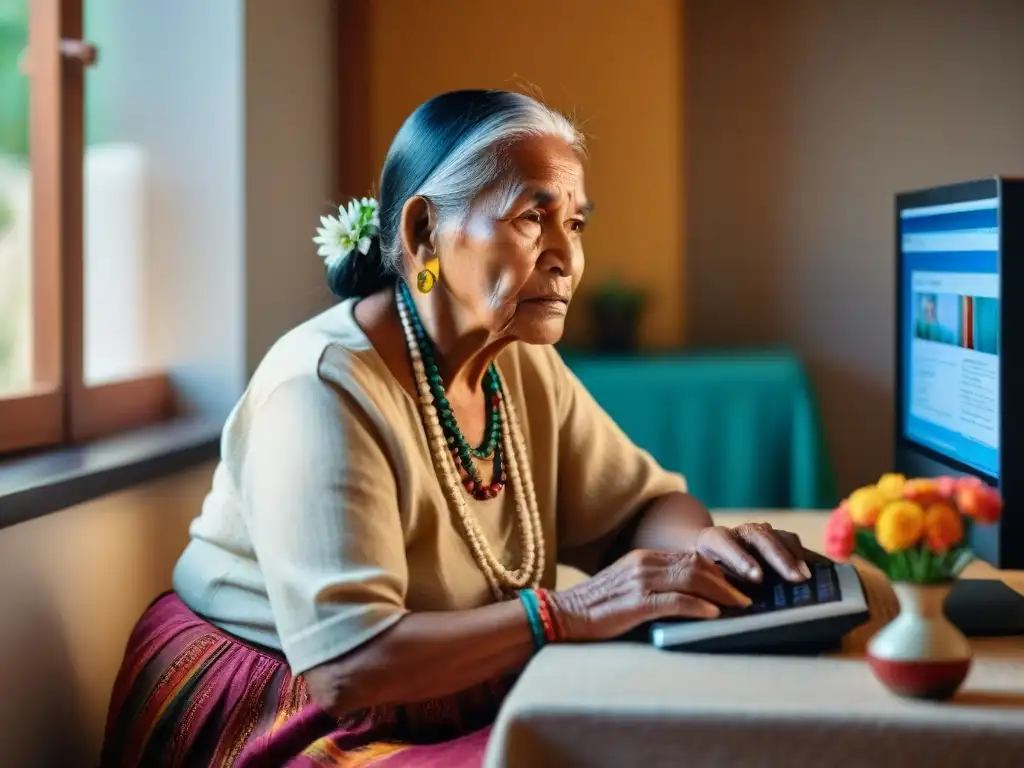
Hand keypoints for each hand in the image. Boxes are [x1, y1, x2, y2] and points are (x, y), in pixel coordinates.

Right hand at [547, 549, 752, 641]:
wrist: (562, 615)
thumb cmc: (596, 608)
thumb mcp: (628, 588)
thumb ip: (655, 586)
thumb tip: (690, 596)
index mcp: (644, 558)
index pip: (690, 558)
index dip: (718, 570)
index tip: (739, 584)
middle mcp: (644, 564)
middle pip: (696, 565)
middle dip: (727, 580)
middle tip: (748, 596)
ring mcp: (640, 582)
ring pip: (691, 578)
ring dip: (721, 592)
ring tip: (740, 605)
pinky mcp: (636, 603)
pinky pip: (674, 601)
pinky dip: (698, 605)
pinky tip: (713, 614)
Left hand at [695, 522, 814, 582]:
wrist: (705, 551)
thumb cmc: (703, 570)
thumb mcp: (700, 578)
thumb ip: (713, 586)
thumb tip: (731, 605)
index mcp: (712, 540)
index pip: (723, 542)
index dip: (740, 558)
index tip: (757, 577)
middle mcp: (737, 532)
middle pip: (758, 536)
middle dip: (777, 557)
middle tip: (794, 578)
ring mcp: (757, 532)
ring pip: (777, 536)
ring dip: (793, 556)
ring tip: (806, 577)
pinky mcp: (773, 538)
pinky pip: (793, 543)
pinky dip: (807, 556)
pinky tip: (824, 570)